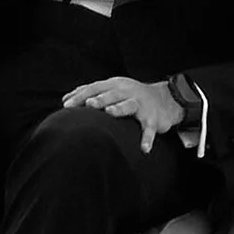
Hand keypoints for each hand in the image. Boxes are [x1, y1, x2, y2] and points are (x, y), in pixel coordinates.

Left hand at [62, 75, 189, 151]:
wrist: (166, 100)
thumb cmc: (131, 96)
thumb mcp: (113, 90)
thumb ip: (91, 93)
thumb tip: (66, 98)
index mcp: (115, 85)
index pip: (95, 88)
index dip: (81, 95)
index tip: (66, 106)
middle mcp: (128, 91)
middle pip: (112, 94)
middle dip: (100, 99)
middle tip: (88, 104)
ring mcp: (141, 104)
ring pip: (129, 105)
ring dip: (119, 109)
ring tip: (110, 113)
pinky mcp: (153, 118)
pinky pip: (149, 129)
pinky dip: (147, 138)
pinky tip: (144, 149)